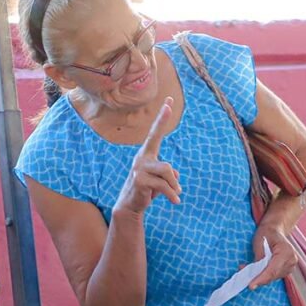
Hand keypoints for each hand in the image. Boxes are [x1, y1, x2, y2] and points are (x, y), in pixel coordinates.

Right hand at [113, 97, 180, 215]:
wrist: (130, 205)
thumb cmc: (147, 189)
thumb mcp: (161, 180)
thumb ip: (169, 174)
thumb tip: (174, 175)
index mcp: (147, 153)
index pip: (155, 133)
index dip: (162, 118)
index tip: (169, 101)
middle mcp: (142, 158)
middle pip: (166, 164)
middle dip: (171, 168)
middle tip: (174, 152)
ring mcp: (139, 169)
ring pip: (167, 173)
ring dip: (173, 187)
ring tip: (174, 195)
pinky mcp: (140, 181)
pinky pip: (163, 186)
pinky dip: (171, 194)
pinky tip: (176, 202)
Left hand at [248, 224, 297, 288]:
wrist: (275, 230)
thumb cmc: (266, 234)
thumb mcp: (259, 243)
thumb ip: (259, 259)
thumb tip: (253, 274)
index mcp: (286, 252)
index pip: (272, 270)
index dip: (261, 279)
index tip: (251, 286)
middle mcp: (291, 260)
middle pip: (273, 275)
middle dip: (259, 279)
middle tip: (246, 280)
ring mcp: (291, 265)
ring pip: (273, 277)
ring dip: (261, 277)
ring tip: (249, 271)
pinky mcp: (287, 269)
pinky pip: (274, 275)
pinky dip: (265, 275)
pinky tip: (257, 271)